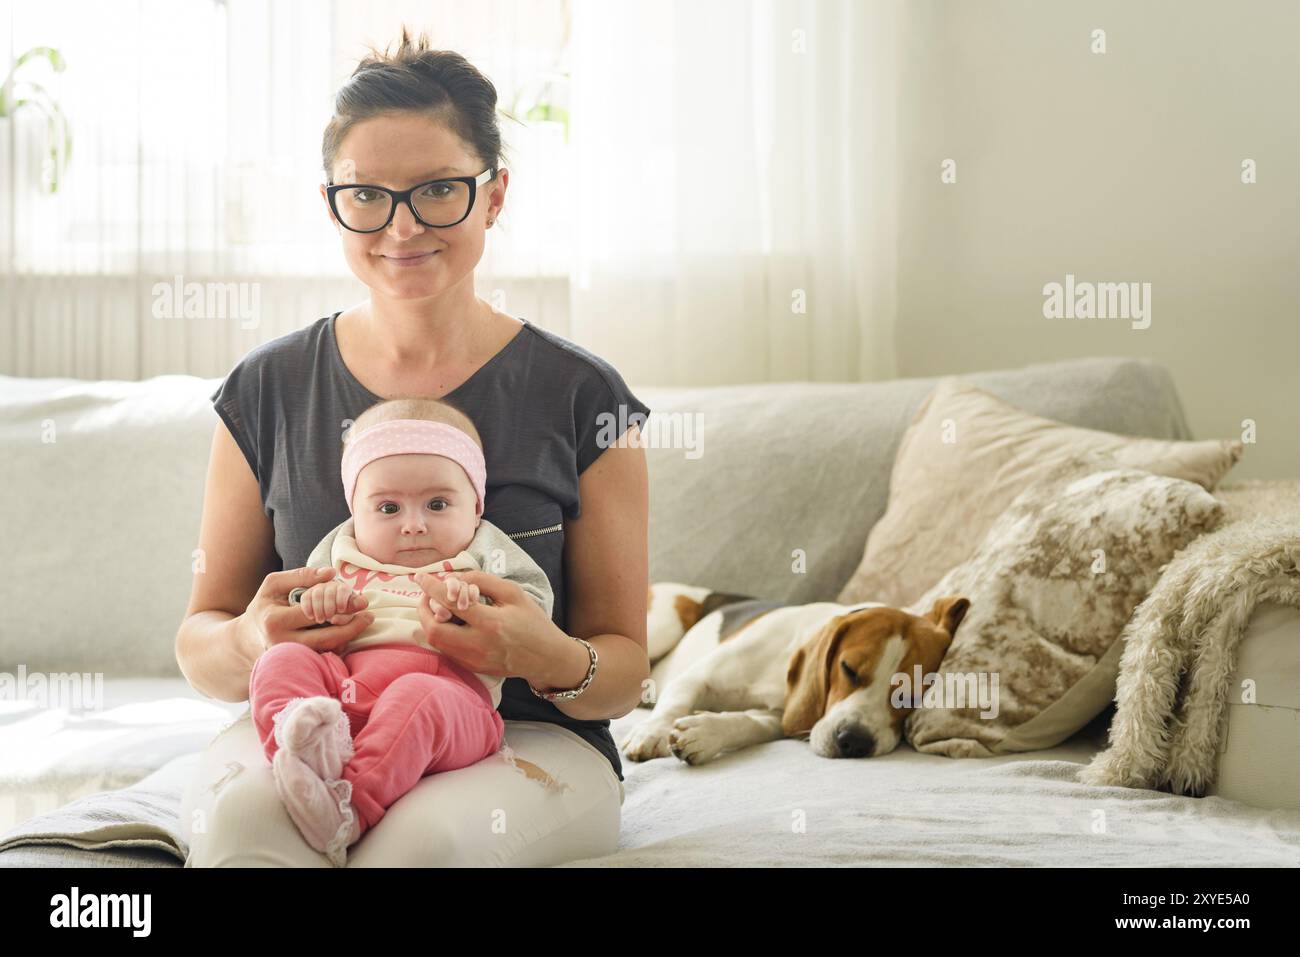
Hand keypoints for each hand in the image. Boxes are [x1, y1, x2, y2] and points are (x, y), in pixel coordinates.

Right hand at [240, 566, 373, 655]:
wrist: (246, 640)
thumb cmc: (264, 607)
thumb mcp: (274, 585)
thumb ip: (302, 575)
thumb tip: (331, 573)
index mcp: (275, 621)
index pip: (314, 612)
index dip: (339, 605)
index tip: (360, 600)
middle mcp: (282, 643)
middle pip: (325, 638)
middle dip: (351, 626)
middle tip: (369, 616)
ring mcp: (290, 658)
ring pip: (327, 650)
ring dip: (348, 637)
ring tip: (364, 621)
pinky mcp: (298, 665)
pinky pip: (324, 657)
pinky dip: (339, 645)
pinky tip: (349, 632)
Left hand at [411, 570, 569, 686]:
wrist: (546, 657)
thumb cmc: (533, 621)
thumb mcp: (513, 593)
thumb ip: (483, 581)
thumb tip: (455, 577)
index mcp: (491, 623)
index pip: (451, 603)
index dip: (432, 588)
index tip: (420, 577)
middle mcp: (479, 644)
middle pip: (435, 629)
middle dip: (423, 610)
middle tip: (426, 596)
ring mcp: (474, 660)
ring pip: (437, 643)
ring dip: (431, 622)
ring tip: (437, 607)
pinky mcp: (473, 668)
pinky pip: (448, 650)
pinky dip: (443, 634)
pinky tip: (450, 622)